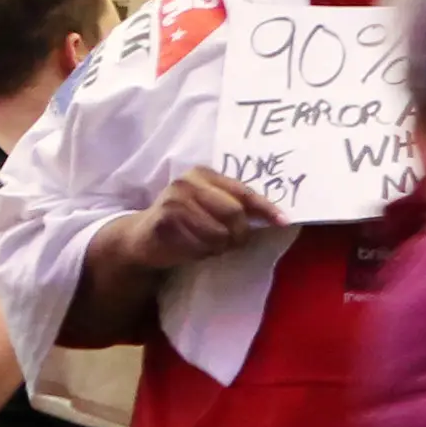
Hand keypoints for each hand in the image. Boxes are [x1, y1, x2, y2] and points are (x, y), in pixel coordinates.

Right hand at [122, 167, 280, 268]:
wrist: (141, 237)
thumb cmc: (185, 222)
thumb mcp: (209, 206)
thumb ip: (234, 205)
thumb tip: (274, 217)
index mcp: (204, 174)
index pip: (243, 192)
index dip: (266, 208)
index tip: (283, 221)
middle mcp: (188, 182)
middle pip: (235, 214)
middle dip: (239, 234)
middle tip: (231, 242)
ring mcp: (175, 200)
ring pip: (220, 233)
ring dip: (219, 246)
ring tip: (206, 243)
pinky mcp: (166, 221)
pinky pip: (201, 245)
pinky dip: (202, 252)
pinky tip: (190, 247)